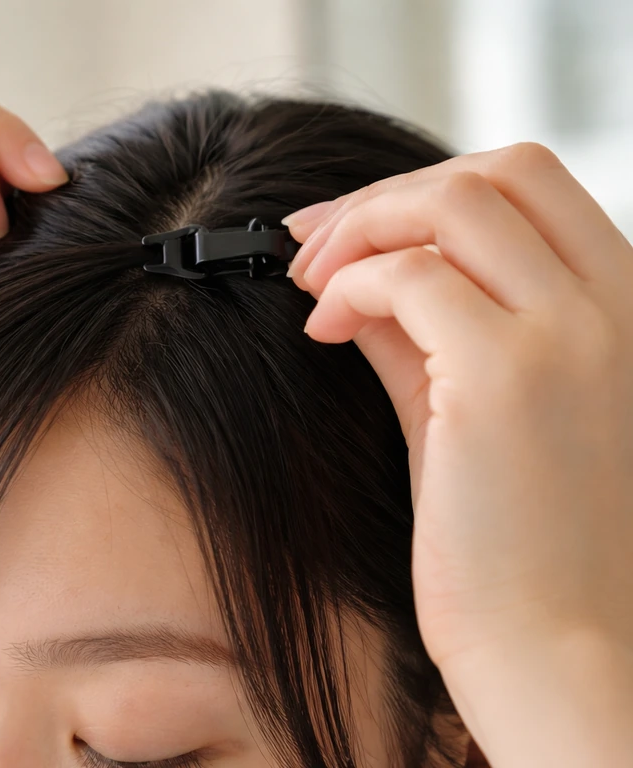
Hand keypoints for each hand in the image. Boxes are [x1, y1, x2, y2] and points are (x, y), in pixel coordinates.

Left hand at [284, 143, 632, 763]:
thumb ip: (428, 327)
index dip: (427, 188)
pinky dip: (348, 288)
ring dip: (359, 230)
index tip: (353, 230)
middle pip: (494, 172)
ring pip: (451, 204)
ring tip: (309, 286)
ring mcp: (568, 336)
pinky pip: (409, 279)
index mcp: (621, 307)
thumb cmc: (515, 539)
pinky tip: (321, 331)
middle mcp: (613, 307)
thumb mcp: (474, 404)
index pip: (533, 182)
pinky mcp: (507, 378)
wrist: (553, 647)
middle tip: (314, 248)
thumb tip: (358, 270)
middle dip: (386, 196)